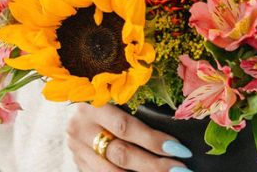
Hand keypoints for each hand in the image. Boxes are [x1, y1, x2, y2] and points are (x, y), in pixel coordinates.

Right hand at [67, 103, 193, 171]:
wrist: (77, 102)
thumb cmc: (106, 93)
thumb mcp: (117, 93)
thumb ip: (139, 106)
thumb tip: (176, 126)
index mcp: (92, 104)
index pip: (125, 126)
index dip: (153, 140)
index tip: (180, 149)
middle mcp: (80, 128)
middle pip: (120, 153)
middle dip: (154, 165)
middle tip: (180, 169)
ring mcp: (78, 149)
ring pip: (113, 171)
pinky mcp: (80, 162)